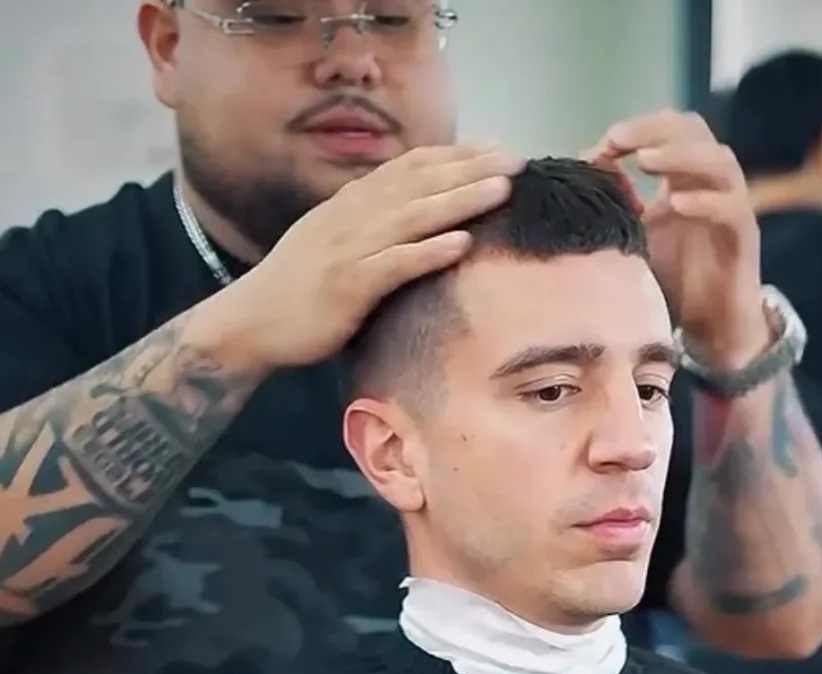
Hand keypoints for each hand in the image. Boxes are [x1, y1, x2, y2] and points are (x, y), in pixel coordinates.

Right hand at [200, 144, 523, 373]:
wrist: (250, 321)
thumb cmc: (299, 289)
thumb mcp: (336, 243)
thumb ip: (371, 225)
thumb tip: (411, 212)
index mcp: (353, 204)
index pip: (412, 167)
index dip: (455, 155)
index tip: (496, 149)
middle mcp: (353, 216)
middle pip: (420, 183)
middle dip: (470, 168)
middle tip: (516, 159)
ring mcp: (350, 249)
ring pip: (413, 216)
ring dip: (460, 200)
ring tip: (501, 188)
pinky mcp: (347, 286)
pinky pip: (395, 265)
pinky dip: (429, 252)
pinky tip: (463, 243)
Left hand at [584, 111, 767, 369]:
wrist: (711, 330)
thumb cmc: (674, 284)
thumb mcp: (637, 240)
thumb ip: (617, 207)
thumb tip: (585, 170)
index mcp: (684, 178)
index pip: (667, 129)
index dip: (636, 129)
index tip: (601, 146)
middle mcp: (711, 183)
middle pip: (692, 129)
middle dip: (653, 129)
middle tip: (616, 140)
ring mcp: (731, 206)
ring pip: (718, 160)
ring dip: (680, 154)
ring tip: (645, 162)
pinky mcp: (745, 236)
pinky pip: (732, 207)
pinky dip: (705, 201)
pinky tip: (676, 205)